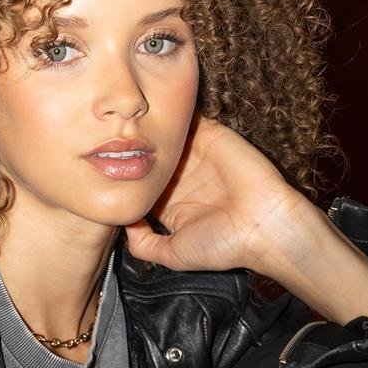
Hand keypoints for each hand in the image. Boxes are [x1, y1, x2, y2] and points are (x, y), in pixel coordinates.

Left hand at [122, 113, 308, 275]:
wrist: (263, 224)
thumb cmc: (220, 245)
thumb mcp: (171, 255)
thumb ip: (143, 245)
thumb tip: (123, 224)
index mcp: (172, 206)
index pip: (142, 189)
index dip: (125, 184)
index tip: (105, 179)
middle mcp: (183, 180)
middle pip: (149, 161)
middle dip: (130, 154)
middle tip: (107, 145)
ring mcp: (197, 156)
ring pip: (165, 138)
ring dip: (147, 132)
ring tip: (123, 126)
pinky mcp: (212, 135)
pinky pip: (188, 118)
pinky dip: (171, 112)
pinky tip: (149, 114)